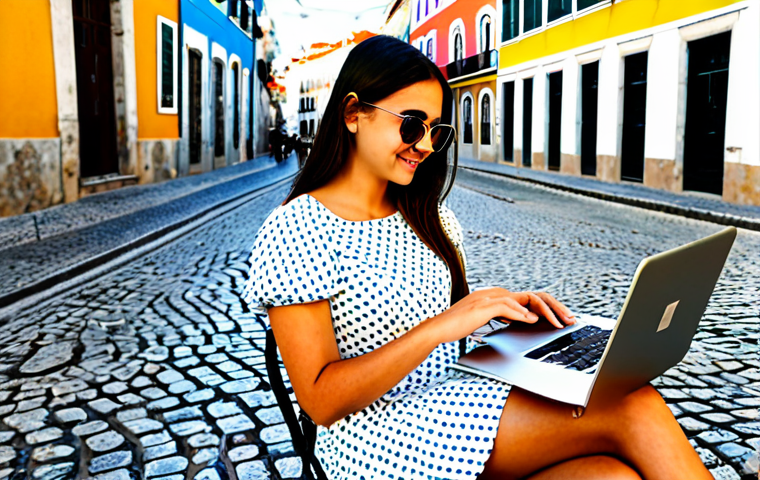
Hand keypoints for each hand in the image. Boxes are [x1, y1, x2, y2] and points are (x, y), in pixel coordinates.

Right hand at [429, 287, 571, 344]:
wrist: (438, 328)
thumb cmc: (457, 327)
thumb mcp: (484, 320)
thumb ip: (501, 317)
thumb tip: (520, 320)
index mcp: (496, 296)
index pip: (527, 298)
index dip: (547, 307)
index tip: (560, 319)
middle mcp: (494, 293)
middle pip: (532, 296)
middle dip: (554, 306)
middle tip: (569, 318)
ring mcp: (489, 297)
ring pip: (524, 300)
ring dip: (544, 311)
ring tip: (557, 322)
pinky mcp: (483, 306)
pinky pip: (508, 307)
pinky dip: (522, 314)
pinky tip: (532, 321)